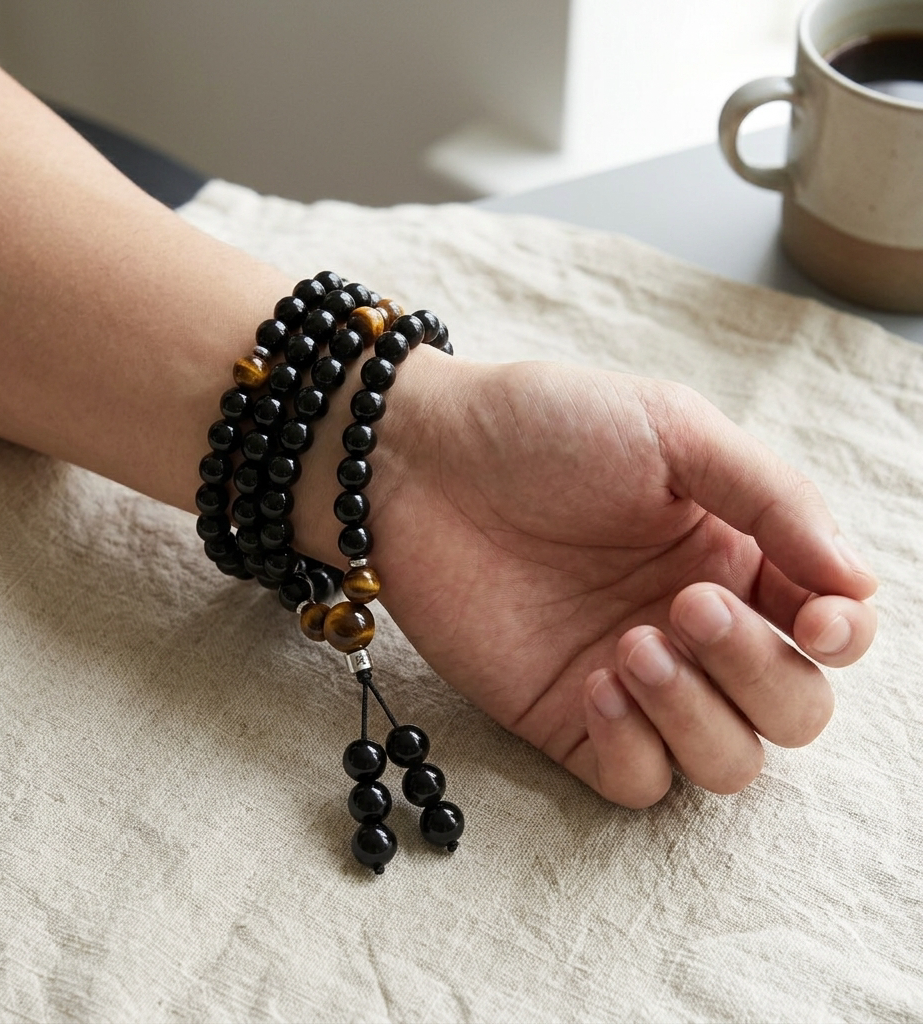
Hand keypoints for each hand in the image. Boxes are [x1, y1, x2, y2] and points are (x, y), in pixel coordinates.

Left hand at [370, 353, 877, 806]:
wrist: (420, 461)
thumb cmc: (544, 428)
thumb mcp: (672, 430)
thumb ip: (772, 499)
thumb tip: (860, 583)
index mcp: (734, 556)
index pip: (832, 629)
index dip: (843, 637)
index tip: (819, 618)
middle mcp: (694, 627)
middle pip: (793, 709)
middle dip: (758, 670)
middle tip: (685, 606)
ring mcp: (633, 679)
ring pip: (728, 762)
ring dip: (701, 716)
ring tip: (633, 643)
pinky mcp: (567, 717)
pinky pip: (639, 782)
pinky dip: (638, 748)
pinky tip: (597, 682)